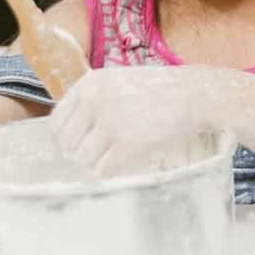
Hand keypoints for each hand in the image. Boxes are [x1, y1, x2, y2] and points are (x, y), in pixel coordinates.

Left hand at [50, 66, 230, 176]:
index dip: (67, 137)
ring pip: (83, 159)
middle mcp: (95, 102)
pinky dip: (109, 173)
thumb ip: (95, 99)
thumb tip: (72, 131)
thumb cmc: (162, 90)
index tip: (78, 145)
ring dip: (96, 164)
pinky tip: (121, 166)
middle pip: (67, 143)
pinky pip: (103, 170)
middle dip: (80, 152)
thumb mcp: (121, 81)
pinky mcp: (127, 144)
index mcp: (90, 84)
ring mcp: (110, 123)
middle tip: (98, 155)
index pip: (57, 121)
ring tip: (113, 159)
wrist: (196, 95)